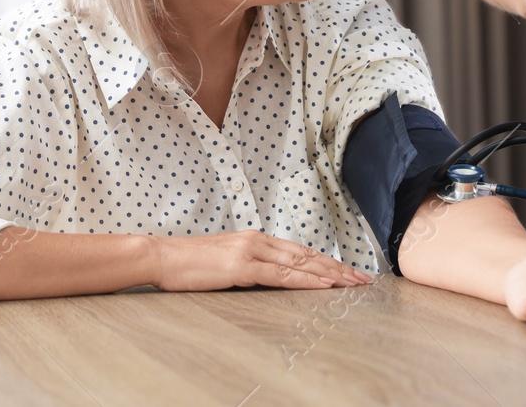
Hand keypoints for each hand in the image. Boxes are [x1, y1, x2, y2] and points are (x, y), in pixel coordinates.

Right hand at [150, 230, 372, 291]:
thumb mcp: (226, 262)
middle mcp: (258, 241)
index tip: (347, 272)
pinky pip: (281, 275)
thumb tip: (269, 278)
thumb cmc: (190, 263)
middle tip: (363, 278)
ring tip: (352, 282)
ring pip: (300, 263)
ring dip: (330, 274)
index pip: (300, 251)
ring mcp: (251, 252)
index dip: (326, 262)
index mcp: (256, 240)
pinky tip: (323, 284)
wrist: (162, 257)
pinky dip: (306, 280)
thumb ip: (250, 267)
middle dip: (338, 268)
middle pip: (307, 255)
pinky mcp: (241, 266)